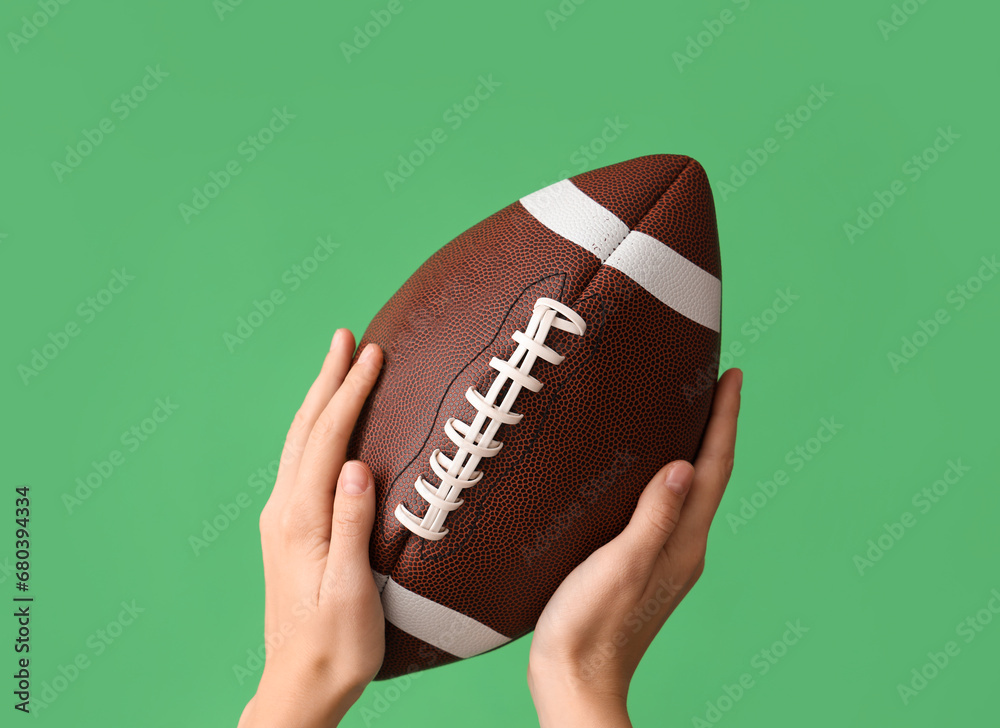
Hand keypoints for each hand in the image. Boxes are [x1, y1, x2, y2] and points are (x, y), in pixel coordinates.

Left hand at [238, 331, 383, 727]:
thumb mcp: (351, 589)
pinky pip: (300, 462)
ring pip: (299, 443)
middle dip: (327, 380)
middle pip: (304, 430)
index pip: (327, 440)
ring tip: (336, 366)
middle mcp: (283, 512)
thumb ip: (351, 523)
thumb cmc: (336, 644)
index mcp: (300, 520)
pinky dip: (316, 429)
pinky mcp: (288, 531)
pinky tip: (327, 426)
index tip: (372, 354)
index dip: (350, 393)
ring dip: (318, 399)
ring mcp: (281, 520)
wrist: (300, 685)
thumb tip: (356, 465)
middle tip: (345, 336)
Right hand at [528, 369, 742, 727]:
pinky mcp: (641, 568)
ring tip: (685, 415)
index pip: (714, 469)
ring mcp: (665, 560)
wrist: (574, 681)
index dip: (725, 420)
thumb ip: (654, 518)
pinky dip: (667, 479)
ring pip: (688, 493)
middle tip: (713, 384)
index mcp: (683, 545)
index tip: (733, 376)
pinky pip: (666, 510)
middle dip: (715, 428)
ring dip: (694, 451)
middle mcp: (683, 550)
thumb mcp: (620, 566)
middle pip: (709, 477)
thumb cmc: (589, 627)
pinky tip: (645, 473)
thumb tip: (683, 466)